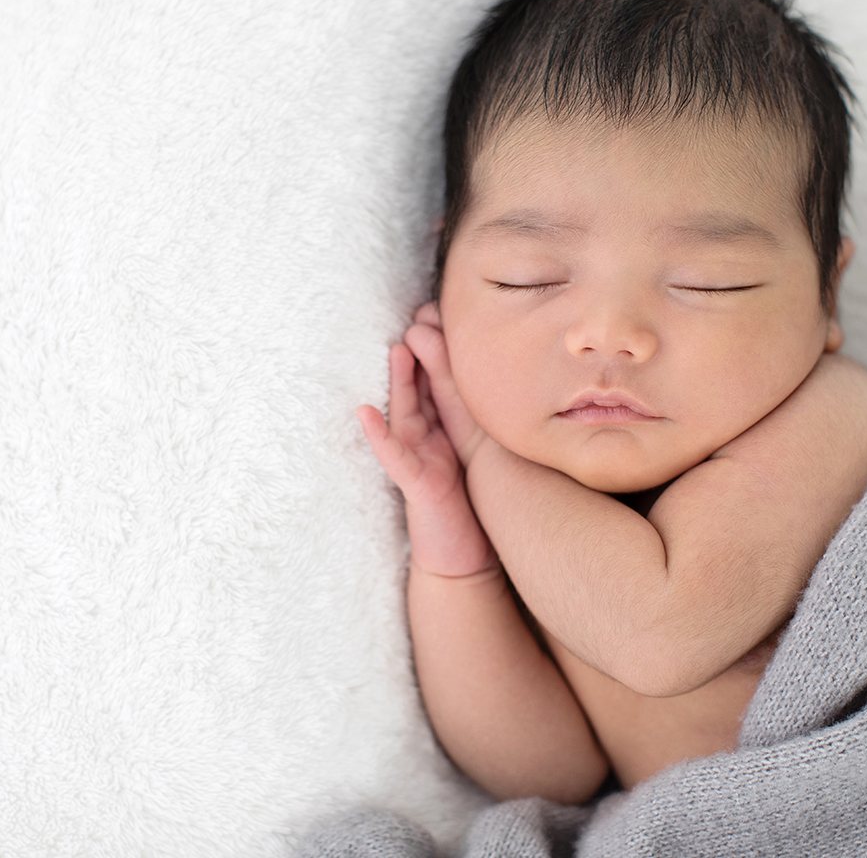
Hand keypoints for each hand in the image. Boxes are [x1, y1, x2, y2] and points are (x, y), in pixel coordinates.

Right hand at [357, 334, 495, 577]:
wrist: (462, 556)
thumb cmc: (469, 503)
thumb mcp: (476, 453)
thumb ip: (474, 421)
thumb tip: (500, 384)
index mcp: (440, 426)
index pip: (437, 379)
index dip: (440, 348)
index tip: (444, 311)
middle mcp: (423, 437)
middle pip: (417, 387)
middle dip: (418, 351)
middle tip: (420, 314)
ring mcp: (415, 458)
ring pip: (404, 412)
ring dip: (399, 381)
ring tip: (398, 348)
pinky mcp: (414, 483)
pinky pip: (394, 456)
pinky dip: (379, 436)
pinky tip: (366, 415)